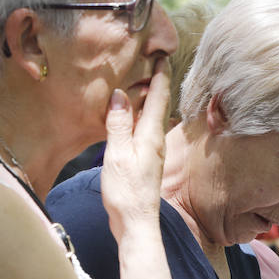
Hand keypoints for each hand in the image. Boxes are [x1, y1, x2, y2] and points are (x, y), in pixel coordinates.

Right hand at [100, 57, 171, 240]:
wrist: (135, 223)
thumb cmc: (126, 192)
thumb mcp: (117, 154)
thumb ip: (117, 124)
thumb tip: (119, 95)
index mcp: (149, 135)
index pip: (158, 98)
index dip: (160, 76)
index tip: (161, 55)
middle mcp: (155, 141)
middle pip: (157, 106)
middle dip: (157, 83)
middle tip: (154, 62)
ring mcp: (151, 152)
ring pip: (151, 118)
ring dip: (148, 100)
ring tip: (143, 83)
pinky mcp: (146, 162)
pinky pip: (144, 131)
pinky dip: (140, 117)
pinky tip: (132, 118)